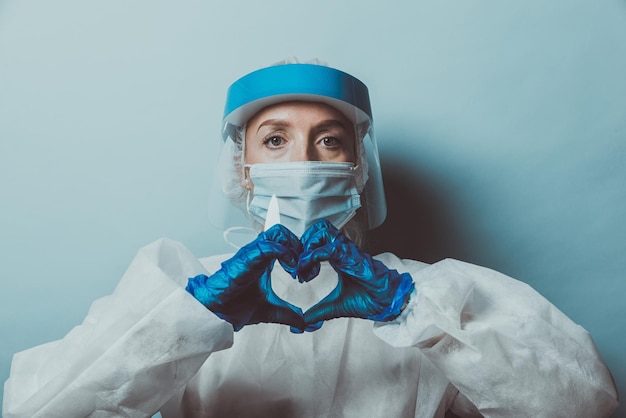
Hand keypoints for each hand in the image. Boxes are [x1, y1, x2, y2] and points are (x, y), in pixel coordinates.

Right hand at [186, 224, 304, 331]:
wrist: (219, 314)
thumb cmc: (237, 307)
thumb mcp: (272, 311)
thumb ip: (289, 314)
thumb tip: (304, 323)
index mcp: (265, 260)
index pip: (286, 242)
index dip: (301, 253)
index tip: (307, 274)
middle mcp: (260, 253)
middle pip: (284, 233)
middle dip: (300, 247)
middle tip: (305, 270)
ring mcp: (253, 253)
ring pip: (278, 233)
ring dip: (293, 249)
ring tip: (297, 269)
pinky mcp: (248, 258)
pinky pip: (269, 245)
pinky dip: (284, 253)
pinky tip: (291, 269)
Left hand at [298, 220, 413, 328]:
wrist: (386, 303)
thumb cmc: (367, 300)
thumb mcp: (334, 307)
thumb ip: (316, 313)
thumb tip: (299, 326)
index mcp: (337, 257)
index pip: (316, 239)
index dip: (302, 252)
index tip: (298, 273)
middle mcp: (341, 250)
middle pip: (317, 229)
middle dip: (302, 244)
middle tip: (298, 266)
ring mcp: (347, 251)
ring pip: (322, 231)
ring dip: (307, 247)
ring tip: (303, 267)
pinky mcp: (352, 256)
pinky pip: (329, 248)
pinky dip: (313, 256)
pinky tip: (310, 272)